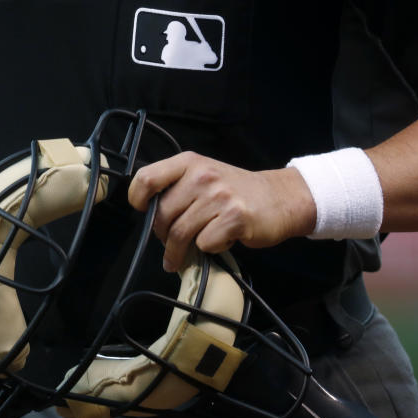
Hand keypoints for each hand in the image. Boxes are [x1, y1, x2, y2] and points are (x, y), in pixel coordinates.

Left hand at [128, 152, 315, 271]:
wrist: (280, 198)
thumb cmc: (238, 192)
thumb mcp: (206, 177)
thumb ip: (178, 189)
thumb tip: (150, 218)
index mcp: (190, 163)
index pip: (147, 179)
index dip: (137, 199)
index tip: (142, 212)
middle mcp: (203, 176)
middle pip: (162, 216)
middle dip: (162, 237)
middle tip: (171, 245)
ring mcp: (220, 196)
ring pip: (181, 233)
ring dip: (180, 251)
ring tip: (185, 255)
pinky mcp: (235, 218)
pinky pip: (205, 243)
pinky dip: (210, 248)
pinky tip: (222, 239)